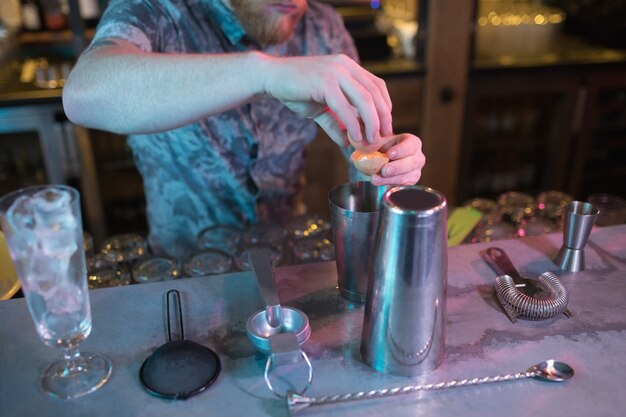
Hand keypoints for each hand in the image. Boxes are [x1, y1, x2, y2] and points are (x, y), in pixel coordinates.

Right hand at [260, 53, 392, 146]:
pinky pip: (345, 107)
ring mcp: (335, 72)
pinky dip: (353, 124)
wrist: (271, 77)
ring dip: (371, 123)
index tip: (385, 127)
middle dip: (382, 118)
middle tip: (382, 138)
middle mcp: (345, 65)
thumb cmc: (295, 90)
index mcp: (348, 66)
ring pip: (364, 99)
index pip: (377, 85)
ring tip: (371, 141)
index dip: (385, 107)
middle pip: (375, 93)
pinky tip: (355, 138)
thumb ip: (336, 123)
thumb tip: (348, 143)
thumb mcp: (321, 108)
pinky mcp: (324, 82)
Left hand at [370, 133, 424, 185]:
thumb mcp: (380, 141)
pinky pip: (403, 186)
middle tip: (384, 170)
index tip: (389, 154)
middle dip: (397, 167)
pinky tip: (379, 183)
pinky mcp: (410, 182)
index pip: (410, 145)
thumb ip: (377, 142)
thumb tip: (369, 143)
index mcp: (412, 143)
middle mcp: (418, 157)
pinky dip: (390, 185)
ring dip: (391, 179)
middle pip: (412, 163)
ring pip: (408, 177)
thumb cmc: (383, 147)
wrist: (381, 159)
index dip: (400, 150)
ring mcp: (416, 171)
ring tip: (375, 179)